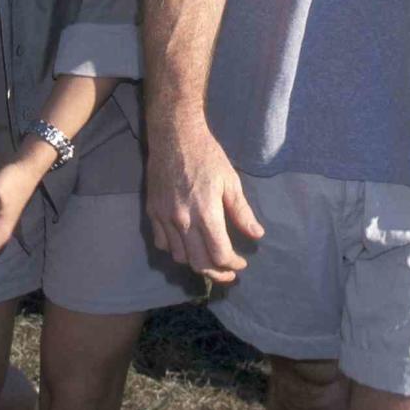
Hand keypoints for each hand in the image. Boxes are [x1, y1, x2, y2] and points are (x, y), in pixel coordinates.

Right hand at [146, 124, 263, 283]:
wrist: (175, 137)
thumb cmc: (208, 156)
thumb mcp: (231, 181)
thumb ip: (242, 212)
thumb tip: (256, 235)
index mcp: (206, 212)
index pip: (219, 254)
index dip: (233, 264)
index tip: (241, 263)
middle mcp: (183, 220)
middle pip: (199, 262)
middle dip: (217, 272)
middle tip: (229, 272)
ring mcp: (164, 217)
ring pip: (179, 257)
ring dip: (196, 262)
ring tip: (209, 259)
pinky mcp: (152, 212)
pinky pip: (162, 243)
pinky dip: (175, 250)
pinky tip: (187, 244)